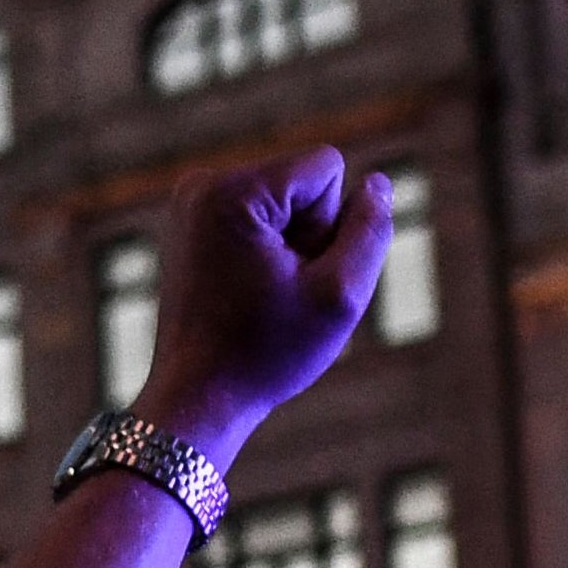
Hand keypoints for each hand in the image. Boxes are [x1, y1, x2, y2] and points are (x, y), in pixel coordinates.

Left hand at [135, 150, 396, 462]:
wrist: (196, 399)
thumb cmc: (264, 354)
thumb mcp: (340, 295)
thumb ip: (370, 230)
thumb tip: (376, 183)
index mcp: (230, 191)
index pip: (327, 168)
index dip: (329, 226)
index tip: (294, 274)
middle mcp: (201, 185)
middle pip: (304, 184)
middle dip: (307, 235)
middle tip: (274, 294)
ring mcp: (190, 204)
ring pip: (285, 204)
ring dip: (288, 249)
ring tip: (258, 296)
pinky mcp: (191, 226)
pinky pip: (259, 220)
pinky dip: (264, 254)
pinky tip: (244, 294)